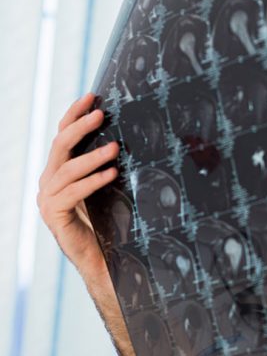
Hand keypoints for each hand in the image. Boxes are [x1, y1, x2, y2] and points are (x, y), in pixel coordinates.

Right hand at [37, 93, 118, 281]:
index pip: (63, 135)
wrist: (103, 259)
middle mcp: (49, 182)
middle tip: (101, 114)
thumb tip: (129, 136)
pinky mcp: (55, 215)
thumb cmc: (109, 221)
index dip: (75, 114)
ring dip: (92, 156)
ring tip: (115, 148)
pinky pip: (72, 193)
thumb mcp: (108, 187)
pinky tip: (112, 174)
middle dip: (81, 126)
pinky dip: (93, 181)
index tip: (92, 96)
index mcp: (60, 171)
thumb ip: (108, 165)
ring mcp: (48, 199)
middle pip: (60, 146)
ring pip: (67, 169)